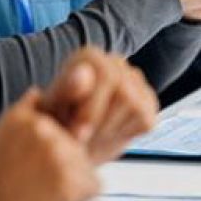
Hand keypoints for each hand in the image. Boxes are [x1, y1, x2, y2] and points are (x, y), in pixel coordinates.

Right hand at [0, 90, 98, 200]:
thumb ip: (23, 116)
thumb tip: (38, 91)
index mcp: (22, 115)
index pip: (62, 125)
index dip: (51, 152)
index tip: (26, 167)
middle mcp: (41, 127)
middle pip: (78, 146)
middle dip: (63, 168)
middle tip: (29, 185)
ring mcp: (56, 150)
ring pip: (87, 166)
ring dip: (70, 185)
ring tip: (36, 195)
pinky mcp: (67, 177)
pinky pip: (93, 186)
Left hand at [40, 47, 158, 162]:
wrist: (67, 142)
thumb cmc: (55, 121)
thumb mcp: (52, 108)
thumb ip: (65, 89)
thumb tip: (83, 73)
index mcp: (90, 57)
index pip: (107, 76)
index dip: (93, 110)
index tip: (78, 133)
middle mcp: (115, 63)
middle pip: (124, 94)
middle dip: (102, 123)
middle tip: (84, 139)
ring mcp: (136, 82)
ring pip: (136, 107)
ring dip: (111, 130)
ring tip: (91, 136)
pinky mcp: (148, 103)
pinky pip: (146, 121)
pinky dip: (126, 134)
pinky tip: (107, 134)